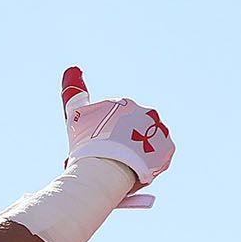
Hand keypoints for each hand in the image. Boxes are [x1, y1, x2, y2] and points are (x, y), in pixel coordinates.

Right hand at [60, 66, 171, 207]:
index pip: (113, 122)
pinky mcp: (168, 149)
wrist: (104, 170)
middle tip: (104, 162)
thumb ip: (73, 93)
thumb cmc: (85, 144)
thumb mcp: (75, 116)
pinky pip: (158, 159)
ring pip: (145, 144)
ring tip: (119, 171)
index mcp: (124, 104)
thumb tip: (72, 67)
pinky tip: (133, 174)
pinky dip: (147, 166)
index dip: (101, 137)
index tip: (94, 148)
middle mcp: (145, 112)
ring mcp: (159, 130)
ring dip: (134, 155)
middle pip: (130, 132)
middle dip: (119, 145)